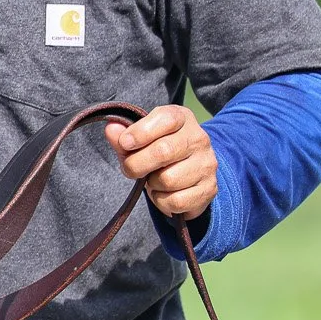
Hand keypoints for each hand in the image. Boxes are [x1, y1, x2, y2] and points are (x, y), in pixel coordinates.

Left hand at [105, 105, 217, 221]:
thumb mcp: (139, 138)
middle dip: (137, 164)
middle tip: (131, 168)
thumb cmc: (157, 150)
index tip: (125, 143)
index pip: (166, 119)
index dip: (140, 132)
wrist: (187, 173)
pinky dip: (162, 201)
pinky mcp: (209, 189)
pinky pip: (176, 201)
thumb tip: (111, 129)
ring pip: (168, 179)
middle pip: (163, 151)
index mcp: (182, 118)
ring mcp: (207, 164)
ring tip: (153, 178)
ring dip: (152, 184)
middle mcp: (199, 139)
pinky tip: (164, 192)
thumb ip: (123, 135)